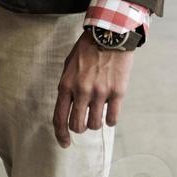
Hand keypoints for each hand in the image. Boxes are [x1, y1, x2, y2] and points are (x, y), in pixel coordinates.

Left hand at [53, 30, 133, 148]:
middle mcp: (82, 91)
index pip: (59, 118)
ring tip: (98, 110)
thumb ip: (67, 86)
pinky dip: (110, 119)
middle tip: (83, 121)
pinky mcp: (117, 92)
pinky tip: (110, 110)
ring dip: (95, 121)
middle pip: (77, 126)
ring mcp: (100, 93)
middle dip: (79, 127)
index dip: (60, 134)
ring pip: (95, 124)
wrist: (111, 34)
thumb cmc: (88, 48)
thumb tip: (68, 106)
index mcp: (67, 84)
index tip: (64, 143)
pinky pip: (112, 119)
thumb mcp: (69, 64)